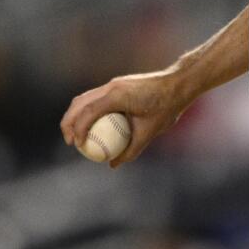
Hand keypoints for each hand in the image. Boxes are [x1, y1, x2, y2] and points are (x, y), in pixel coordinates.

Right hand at [60, 71, 189, 167]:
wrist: (179, 84)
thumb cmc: (167, 107)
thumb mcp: (150, 132)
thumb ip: (131, 149)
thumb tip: (113, 164)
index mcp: (118, 95)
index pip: (89, 111)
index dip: (78, 129)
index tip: (78, 145)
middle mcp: (112, 86)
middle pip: (79, 102)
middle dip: (69, 122)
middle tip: (71, 142)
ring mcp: (113, 84)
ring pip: (85, 98)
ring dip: (76, 115)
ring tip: (76, 135)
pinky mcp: (117, 86)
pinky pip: (97, 98)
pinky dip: (89, 111)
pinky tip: (93, 128)